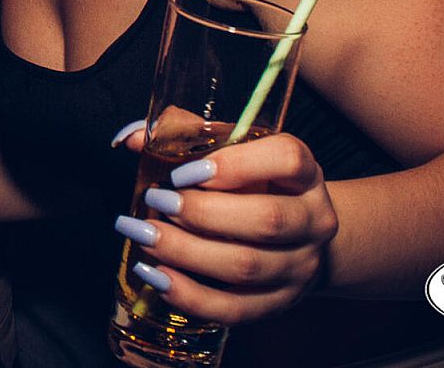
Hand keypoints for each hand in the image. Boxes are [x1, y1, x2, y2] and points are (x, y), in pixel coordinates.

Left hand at [112, 125, 337, 323]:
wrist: (297, 235)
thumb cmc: (256, 184)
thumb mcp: (234, 152)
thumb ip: (187, 135)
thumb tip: (130, 138)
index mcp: (305, 173)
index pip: (287, 160)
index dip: (235, 164)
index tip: (185, 170)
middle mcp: (313, 220)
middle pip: (266, 220)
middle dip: (200, 213)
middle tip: (155, 201)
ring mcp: (301, 266)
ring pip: (246, 266)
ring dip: (186, 252)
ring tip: (144, 235)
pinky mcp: (279, 303)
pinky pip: (235, 309)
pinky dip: (190, 296)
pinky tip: (156, 276)